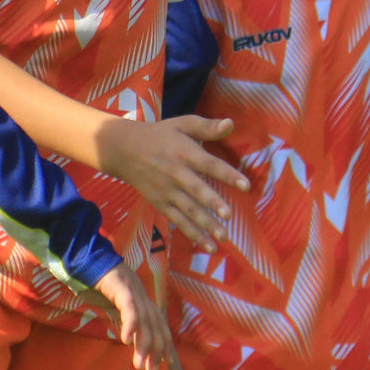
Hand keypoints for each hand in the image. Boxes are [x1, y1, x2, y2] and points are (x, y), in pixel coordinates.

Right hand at [86, 262, 172, 369]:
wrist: (92, 259)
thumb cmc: (102, 283)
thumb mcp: (117, 304)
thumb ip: (125, 317)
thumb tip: (129, 337)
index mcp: (145, 302)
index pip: (159, 326)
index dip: (165, 344)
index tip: (167, 364)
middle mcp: (144, 298)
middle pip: (155, 328)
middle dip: (156, 352)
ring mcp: (135, 293)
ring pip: (144, 323)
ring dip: (143, 345)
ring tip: (139, 365)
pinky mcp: (123, 288)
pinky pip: (130, 309)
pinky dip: (130, 324)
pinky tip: (126, 340)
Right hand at [98, 116, 249, 247]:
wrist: (123, 150)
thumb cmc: (160, 135)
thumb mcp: (182, 124)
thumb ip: (207, 126)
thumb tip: (231, 123)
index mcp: (184, 152)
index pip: (209, 164)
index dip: (227, 175)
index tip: (246, 186)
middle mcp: (176, 173)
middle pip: (196, 190)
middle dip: (212, 203)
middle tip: (229, 216)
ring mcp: (167, 191)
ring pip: (188, 210)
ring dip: (205, 224)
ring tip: (223, 237)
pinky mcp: (160, 204)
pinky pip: (178, 221)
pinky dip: (193, 233)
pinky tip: (208, 246)